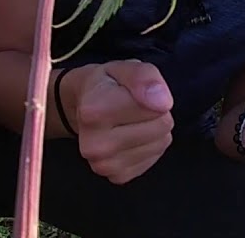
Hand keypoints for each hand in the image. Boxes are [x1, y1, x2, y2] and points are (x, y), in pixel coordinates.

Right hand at [64, 60, 174, 183]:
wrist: (81, 108)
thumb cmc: (106, 85)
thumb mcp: (124, 68)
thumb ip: (144, 77)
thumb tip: (163, 103)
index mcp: (93, 111)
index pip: (156, 106)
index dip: (151, 94)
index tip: (131, 91)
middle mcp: (94, 145)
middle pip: (162, 125)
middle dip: (154, 112)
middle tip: (132, 106)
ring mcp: (104, 166)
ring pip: (161, 142)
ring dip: (153, 129)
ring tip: (130, 120)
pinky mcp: (117, 177)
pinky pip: (154, 158)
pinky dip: (149, 145)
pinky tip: (130, 136)